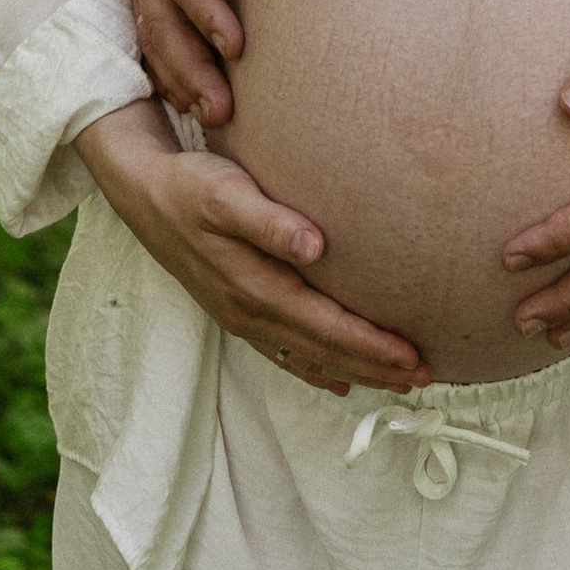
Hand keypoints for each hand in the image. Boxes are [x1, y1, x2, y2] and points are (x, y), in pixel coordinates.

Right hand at [76, 101, 427, 395]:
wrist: (145, 194)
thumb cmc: (193, 187)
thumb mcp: (228, 194)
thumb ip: (269, 221)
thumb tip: (314, 245)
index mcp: (255, 288)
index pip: (326, 326)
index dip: (370, 345)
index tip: (412, 356)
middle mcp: (250, 311)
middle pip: (322, 349)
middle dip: (374, 366)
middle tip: (424, 377)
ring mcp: (241, 316)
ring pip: (306, 356)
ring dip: (352, 370)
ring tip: (395, 382)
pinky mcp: (235, 310)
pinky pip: (282, 352)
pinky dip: (313, 368)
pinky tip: (336, 380)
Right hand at [120, 0, 246, 125]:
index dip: (206, 11)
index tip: (235, 45)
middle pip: (159, 19)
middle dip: (190, 67)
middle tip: (223, 108)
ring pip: (152, 35)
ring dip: (180, 78)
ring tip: (214, 116)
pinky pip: (152, 33)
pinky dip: (169, 69)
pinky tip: (190, 101)